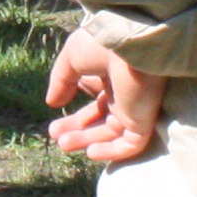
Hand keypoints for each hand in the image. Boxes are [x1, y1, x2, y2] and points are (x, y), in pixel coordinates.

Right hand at [43, 31, 166, 165]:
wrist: (127, 43)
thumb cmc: (100, 44)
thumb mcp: (72, 59)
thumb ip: (62, 81)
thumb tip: (53, 103)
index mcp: (112, 77)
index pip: (96, 104)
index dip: (77, 118)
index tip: (56, 127)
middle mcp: (125, 94)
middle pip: (102, 121)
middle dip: (80, 131)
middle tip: (59, 140)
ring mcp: (135, 108)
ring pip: (111, 133)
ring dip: (88, 141)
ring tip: (63, 145)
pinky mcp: (143, 120)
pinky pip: (129, 144)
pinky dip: (111, 151)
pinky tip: (91, 152)